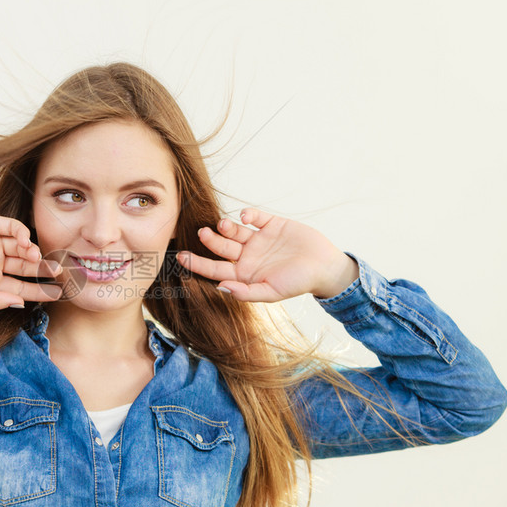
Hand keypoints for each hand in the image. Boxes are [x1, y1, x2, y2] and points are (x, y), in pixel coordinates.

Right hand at [0, 212, 62, 309]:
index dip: (40, 290)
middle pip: (26, 266)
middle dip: (43, 269)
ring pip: (22, 247)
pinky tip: (25, 242)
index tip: (57, 293)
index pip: (22, 286)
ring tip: (35, 257)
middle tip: (58, 271)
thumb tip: (21, 304)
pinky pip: (13, 228)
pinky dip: (23, 234)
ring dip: (32, 252)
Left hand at [177, 208, 358, 301]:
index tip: (181, 257)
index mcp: (244, 273)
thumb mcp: (271, 292)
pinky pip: (255, 217)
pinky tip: (246, 217)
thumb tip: (221, 288)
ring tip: (222, 225)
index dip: (198, 263)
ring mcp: (259, 239)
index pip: (215, 269)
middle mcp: (247, 256)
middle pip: (221, 248)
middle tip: (203, 233)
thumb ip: (246, 292)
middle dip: (210, 241)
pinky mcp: (272, 224)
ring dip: (226, 227)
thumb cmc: (298, 283)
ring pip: (234, 231)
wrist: (325, 267)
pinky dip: (248, 214)